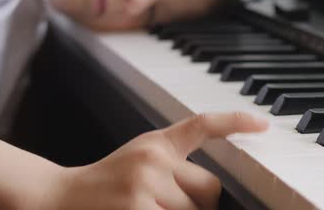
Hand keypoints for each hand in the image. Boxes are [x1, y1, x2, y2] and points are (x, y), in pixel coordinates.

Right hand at [43, 112, 268, 209]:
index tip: (264, 124)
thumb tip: (213, 192)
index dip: (236, 122)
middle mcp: (153, 159)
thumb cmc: (107, 184)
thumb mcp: (140, 160)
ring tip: (151, 208)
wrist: (59, 197)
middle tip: (174, 206)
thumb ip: (174, 165)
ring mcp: (145, 186)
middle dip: (203, 205)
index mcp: (156, 143)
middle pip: (211, 188)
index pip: (202, 124)